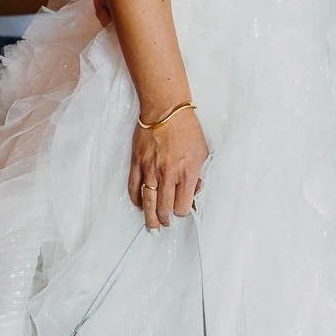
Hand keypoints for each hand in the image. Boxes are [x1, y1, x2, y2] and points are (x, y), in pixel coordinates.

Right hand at [128, 105, 208, 229]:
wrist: (165, 109)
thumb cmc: (187, 129)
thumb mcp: (202, 152)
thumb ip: (198, 175)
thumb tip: (193, 191)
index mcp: (187, 173)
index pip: (183, 206)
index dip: (183, 211)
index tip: (183, 209)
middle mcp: (168, 175)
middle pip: (164, 209)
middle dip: (166, 220)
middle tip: (166, 223)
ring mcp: (150, 170)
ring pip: (147, 202)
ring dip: (149, 218)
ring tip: (152, 227)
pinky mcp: (137, 163)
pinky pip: (133, 187)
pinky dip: (135, 199)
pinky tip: (139, 205)